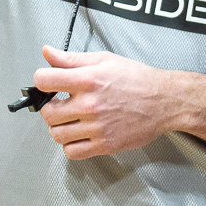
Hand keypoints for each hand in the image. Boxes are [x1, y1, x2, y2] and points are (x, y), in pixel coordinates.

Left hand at [34, 47, 184, 159]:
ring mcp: (97, 127)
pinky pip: (73, 152)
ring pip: (57, 134)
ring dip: (59, 127)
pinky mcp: (105, 145)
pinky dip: (70, 145)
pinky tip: (79, 134)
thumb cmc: (137, 79)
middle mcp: (90, 105)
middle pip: (48, 113)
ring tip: (70, 120)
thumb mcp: (104, 60)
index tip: (46, 84)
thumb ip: (72, 59)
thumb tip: (48, 53)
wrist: (164, 101)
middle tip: (60, 104)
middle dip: (50, 107)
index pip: (45, 81)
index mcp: (89, 80)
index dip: (41, 81)